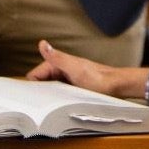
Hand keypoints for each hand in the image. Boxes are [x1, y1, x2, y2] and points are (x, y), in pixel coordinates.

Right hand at [26, 40, 148, 98]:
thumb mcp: (75, 69)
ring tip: (52, 105)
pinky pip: (58, 92)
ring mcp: (66, 78)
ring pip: (49, 88)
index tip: (33, 98)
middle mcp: (61, 69)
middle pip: (41, 82)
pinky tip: (61, 104)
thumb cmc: (98, 79)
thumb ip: (57, 58)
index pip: (35, 74)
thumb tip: (42, 44)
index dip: (32, 86)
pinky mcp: (72, 86)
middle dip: (40, 92)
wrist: (116, 86)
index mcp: (58, 63)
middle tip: (44, 104)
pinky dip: (57, 98)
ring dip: (49, 96)